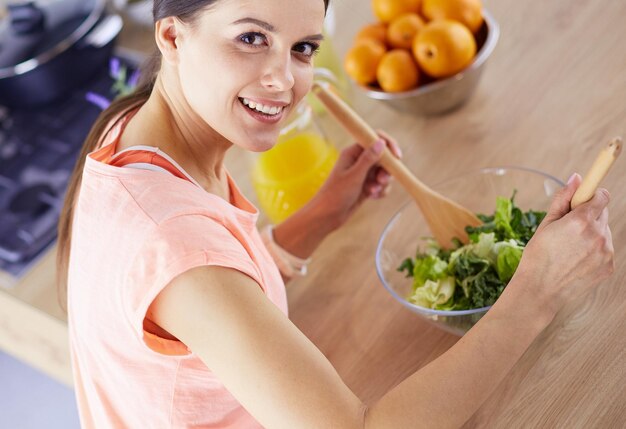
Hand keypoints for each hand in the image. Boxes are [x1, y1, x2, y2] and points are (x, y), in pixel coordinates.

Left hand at [310, 130, 401, 229]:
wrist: (328, 216)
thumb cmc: (336, 194)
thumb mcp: (354, 176)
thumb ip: (368, 159)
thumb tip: (381, 142)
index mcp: (353, 153)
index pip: (374, 139)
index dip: (388, 145)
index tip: (397, 156)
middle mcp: (358, 161)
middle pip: (383, 157)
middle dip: (386, 169)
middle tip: (382, 180)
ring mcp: (363, 174)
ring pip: (384, 172)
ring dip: (383, 182)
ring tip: (372, 191)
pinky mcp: (366, 186)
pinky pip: (381, 184)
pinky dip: (380, 190)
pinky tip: (372, 197)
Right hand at [514, 173, 613, 315]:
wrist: (540, 290)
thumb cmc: (538, 257)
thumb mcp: (545, 224)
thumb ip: (563, 199)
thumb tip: (576, 178)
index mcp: (581, 221)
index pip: (601, 196)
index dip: (592, 195)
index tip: (585, 197)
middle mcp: (598, 234)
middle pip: (602, 213)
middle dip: (588, 216)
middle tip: (568, 229)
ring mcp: (606, 252)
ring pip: (604, 233)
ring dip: (592, 234)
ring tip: (570, 249)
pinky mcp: (609, 267)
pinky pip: (605, 250)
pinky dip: (594, 251)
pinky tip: (576, 260)